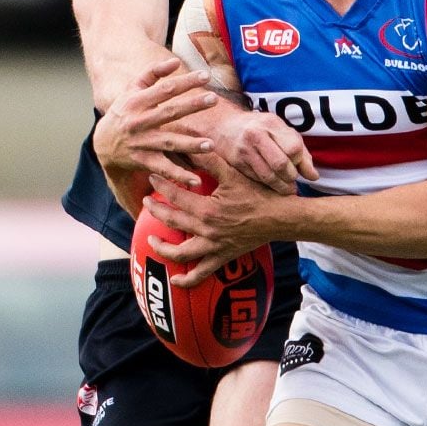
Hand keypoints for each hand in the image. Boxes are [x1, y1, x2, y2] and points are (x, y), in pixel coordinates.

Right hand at [94, 60, 217, 189]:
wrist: (102, 144)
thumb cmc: (123, 112)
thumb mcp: (131, 90)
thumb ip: (152, 74)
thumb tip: (175, 61)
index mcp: (137, 101)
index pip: (164, 89)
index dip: (185, 82)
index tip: (205, 76)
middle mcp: (138, 121)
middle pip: (169, 112)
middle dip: (192, 106)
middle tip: (214, 99)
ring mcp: (141, 142)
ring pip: (168, 143)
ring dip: (189, 144)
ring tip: (210, 144)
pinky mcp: (142, 161)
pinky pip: (163, 168)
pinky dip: (178, 175)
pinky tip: (196, 180)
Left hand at [146, 166, 283, 287]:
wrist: (280, 218)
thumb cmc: (258, 194)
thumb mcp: (233, 174)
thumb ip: (211, 160)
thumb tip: (193, 144)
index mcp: (208, 209)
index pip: (175, 196)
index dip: (161, 185)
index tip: (151, 177)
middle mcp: (207, 231)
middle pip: (172, 221)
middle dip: (155, 210)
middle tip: (146, 202)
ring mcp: (214, 247)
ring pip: (180, 253)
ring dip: (162, 248)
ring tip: (151, 240)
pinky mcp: (222, 257)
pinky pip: (201, 274)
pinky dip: (186, 280)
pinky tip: (174, 280)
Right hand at [209, 111, 314, 194]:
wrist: (225, 127)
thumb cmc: (260, 129)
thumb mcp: (281, 132)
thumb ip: (300, 152)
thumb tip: (313, 177)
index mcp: (271, 123)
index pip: (293, 148)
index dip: (300, 162)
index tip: (299, 167)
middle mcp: (256, 135)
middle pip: (281, 164)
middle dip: (291, 177)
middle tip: (293, 181)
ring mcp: (244, 150)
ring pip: (268, 176)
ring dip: (281, 186)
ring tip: (287, 188)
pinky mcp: (236, 163)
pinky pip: (257, 179)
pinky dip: (268, 185)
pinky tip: (272, 185)